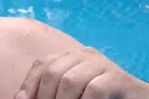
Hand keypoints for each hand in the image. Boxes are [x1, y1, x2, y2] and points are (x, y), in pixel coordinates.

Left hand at [14, 47, 148, 98]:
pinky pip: (95, 90)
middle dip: (44, 96)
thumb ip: (55, 92)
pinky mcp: (119, 78)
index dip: (29, 85)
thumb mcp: (76, 94)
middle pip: (53, 72)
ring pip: (71, 81)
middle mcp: (84, 55)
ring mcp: (102, 64)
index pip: (43, 65)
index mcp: (71, 56)